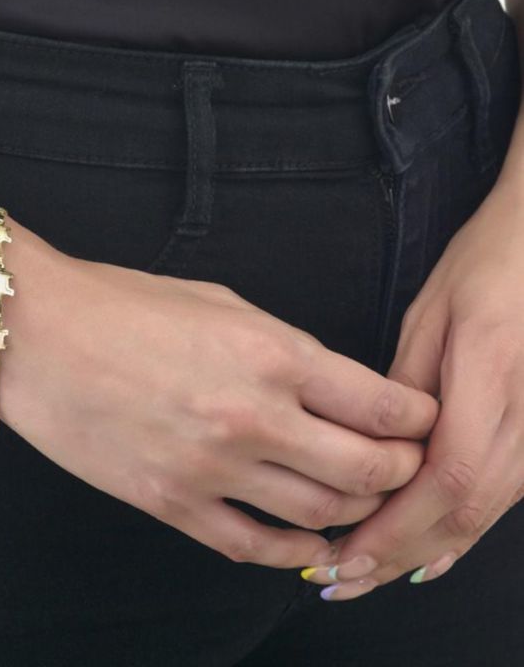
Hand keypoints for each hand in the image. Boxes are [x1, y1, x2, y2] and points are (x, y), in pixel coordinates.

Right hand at [0, 238, 437, 569]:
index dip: (414, 419)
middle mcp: (253, 417)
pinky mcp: (173, 504)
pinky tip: (306, 542)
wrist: (36, 332)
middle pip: (366, 470)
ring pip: (319, 513)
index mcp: (272, 354)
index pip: (382, 405)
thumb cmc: (120, 303)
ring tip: (354, 496)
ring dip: (351, 509)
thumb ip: (283, 348)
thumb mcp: (220, 302)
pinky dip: (293, 551)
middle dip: (397, 469)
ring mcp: (212, 469)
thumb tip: (328, 387)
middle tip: (397, 463)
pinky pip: (255, 547)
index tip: (416, 420)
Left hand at [299, 173, 523, 598]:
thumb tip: (374, 449)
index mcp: (493, 371)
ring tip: (367, 572)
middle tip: (341, 578)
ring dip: (425, 549)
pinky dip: (457, 529)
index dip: (398, 524)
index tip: (347, 550)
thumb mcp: (430, 314)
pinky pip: (502, 496)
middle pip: (468, 508)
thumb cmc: (484, 267)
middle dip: (400, 550)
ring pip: (487, 511)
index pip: (449, 475)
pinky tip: (422, 552)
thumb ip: (406, 388)